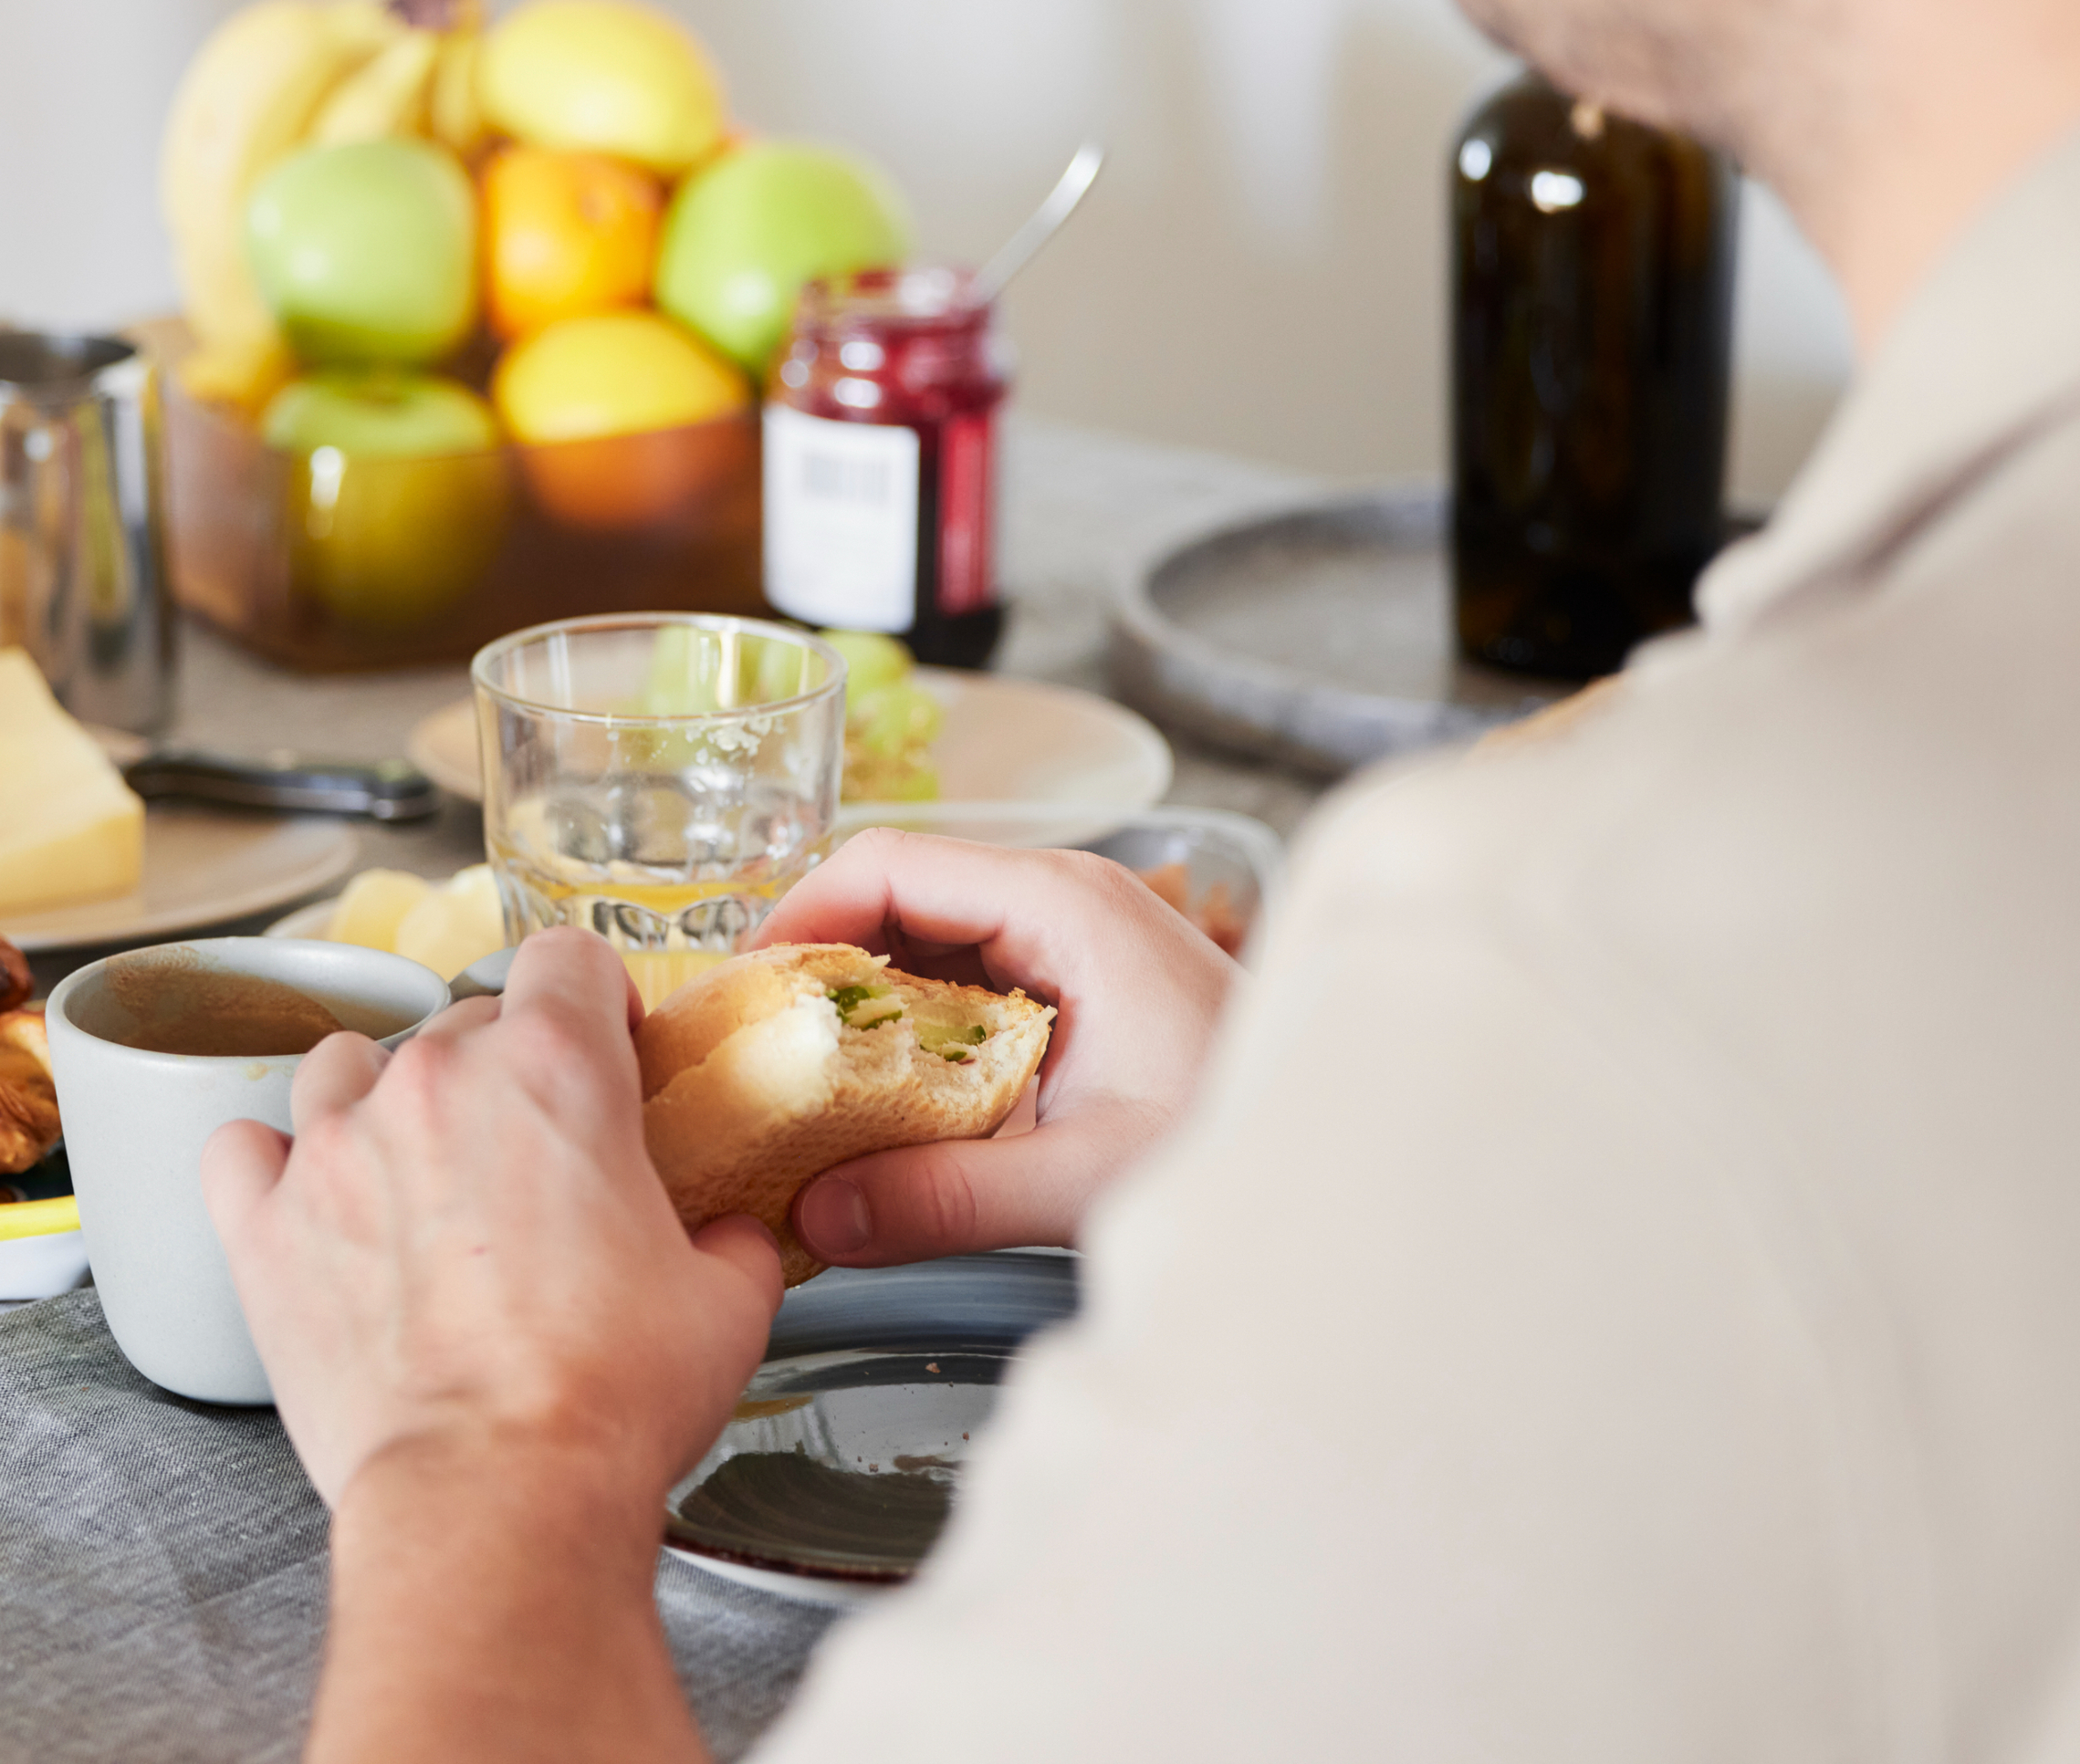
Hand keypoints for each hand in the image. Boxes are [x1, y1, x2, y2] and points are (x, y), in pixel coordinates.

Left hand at [202, 927, 784, 1511]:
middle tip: (530, 1164)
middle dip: (501, 1078)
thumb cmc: (604, 1400)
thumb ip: (728, 1240)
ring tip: (414, 1175)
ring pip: (346, 1064)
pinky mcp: (264, 1226)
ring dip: (381, 1102)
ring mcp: (336, 1148)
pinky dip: (269, 1166)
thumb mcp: (727, 1303)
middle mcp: (435, 1082)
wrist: (496, 1493)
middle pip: (465, 1019)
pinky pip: (241, 1148)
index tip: (604, 1051)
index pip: (567, 960)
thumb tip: (725, 1241)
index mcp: (555, 1071)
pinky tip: (306, 1202)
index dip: (594, 1002)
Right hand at [756, 829, 1237, 1269]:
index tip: (741, 994)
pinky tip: (871, 1092)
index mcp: (1064, 904)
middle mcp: (1061, 898)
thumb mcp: (1087, 1178)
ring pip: (923, 937)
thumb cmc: (1238, 1133)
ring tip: (786, 1074)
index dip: (799, 917)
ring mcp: (1068, 934)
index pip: (891, 862)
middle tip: (744, 1046)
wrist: (1338, 1143)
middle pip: (895, 892)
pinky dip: (905, 1026)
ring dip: (855, 999)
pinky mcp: (1073, 979)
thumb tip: (822, 1217)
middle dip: (812, 964)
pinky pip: (961, 978)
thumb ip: (949, 1198)